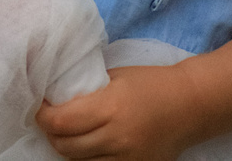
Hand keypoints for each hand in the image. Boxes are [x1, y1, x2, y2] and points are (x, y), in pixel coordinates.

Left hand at [37, 63, 206, 160]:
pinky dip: (88, 159)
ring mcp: (129, 158)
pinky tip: (87, 146)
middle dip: (51, 134)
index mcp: (111, 108)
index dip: (43, 116)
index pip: (61, 122)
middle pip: (66, 147)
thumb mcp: (114, 78)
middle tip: (50, 120)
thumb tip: (54, 97)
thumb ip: (86, 91)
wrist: (191, 104)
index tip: (40, 106)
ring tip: (67, 133)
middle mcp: (118, 137)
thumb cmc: (151, 83)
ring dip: (68, 149)